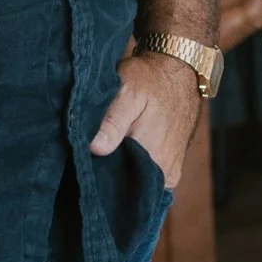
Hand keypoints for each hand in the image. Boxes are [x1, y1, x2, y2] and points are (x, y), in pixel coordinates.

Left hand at [89, 48, 199, 189]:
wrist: (179, 73)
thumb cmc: (150, 80)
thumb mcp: (128, 92)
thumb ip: (112, 122)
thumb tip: (96, 149)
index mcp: (152, 158)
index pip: (116, 186)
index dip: (97, 178)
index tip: (82, 168)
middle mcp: (164, 173)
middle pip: (126, 188)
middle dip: (108, 178)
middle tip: (91, 159)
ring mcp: (169, 174)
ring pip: (136, 185)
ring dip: (121, 175)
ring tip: (108, 156)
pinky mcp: (172, 171)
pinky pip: (148, 182)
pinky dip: (134, 173)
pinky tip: (123, 157)